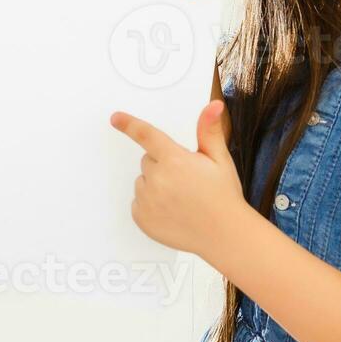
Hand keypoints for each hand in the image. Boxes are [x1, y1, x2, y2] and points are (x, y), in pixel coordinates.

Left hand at [110, 100, 244, 257]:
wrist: (225, 235)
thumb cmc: (223, 196)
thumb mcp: (219, 160)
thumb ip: (209, 131)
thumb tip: (213, 105)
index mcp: (175, 160)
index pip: (146, 135)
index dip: (129, 124)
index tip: (116, 118)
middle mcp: (157, 180)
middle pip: (148, 161)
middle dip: (164, 165)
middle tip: (187, 180)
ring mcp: (147, 201)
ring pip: (143, 181)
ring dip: (156, 185)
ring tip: (182, 198)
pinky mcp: (142, 218)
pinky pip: (138, 202)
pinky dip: (151, 205)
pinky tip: (172, 211)